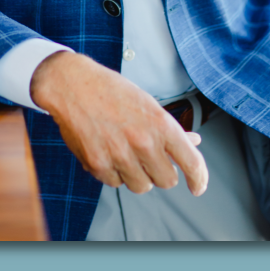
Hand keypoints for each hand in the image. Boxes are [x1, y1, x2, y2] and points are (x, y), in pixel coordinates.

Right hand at [29, 50, 208, 195]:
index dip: (199, 179)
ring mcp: (120, 155)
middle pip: (167, 181)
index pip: (192, 162)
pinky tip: (106, 153)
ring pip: (141, 186)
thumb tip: (194, 142)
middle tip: (149, 159)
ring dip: (136, 175)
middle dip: (160, 173)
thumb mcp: (148, 105)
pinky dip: (113, 173)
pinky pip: (115, 183)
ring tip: (124, 153)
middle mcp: (144, 142)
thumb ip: (170, 129)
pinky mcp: (98, 164)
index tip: (197, 186)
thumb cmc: (111, 91)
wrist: (71, 84)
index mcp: (161, 124)